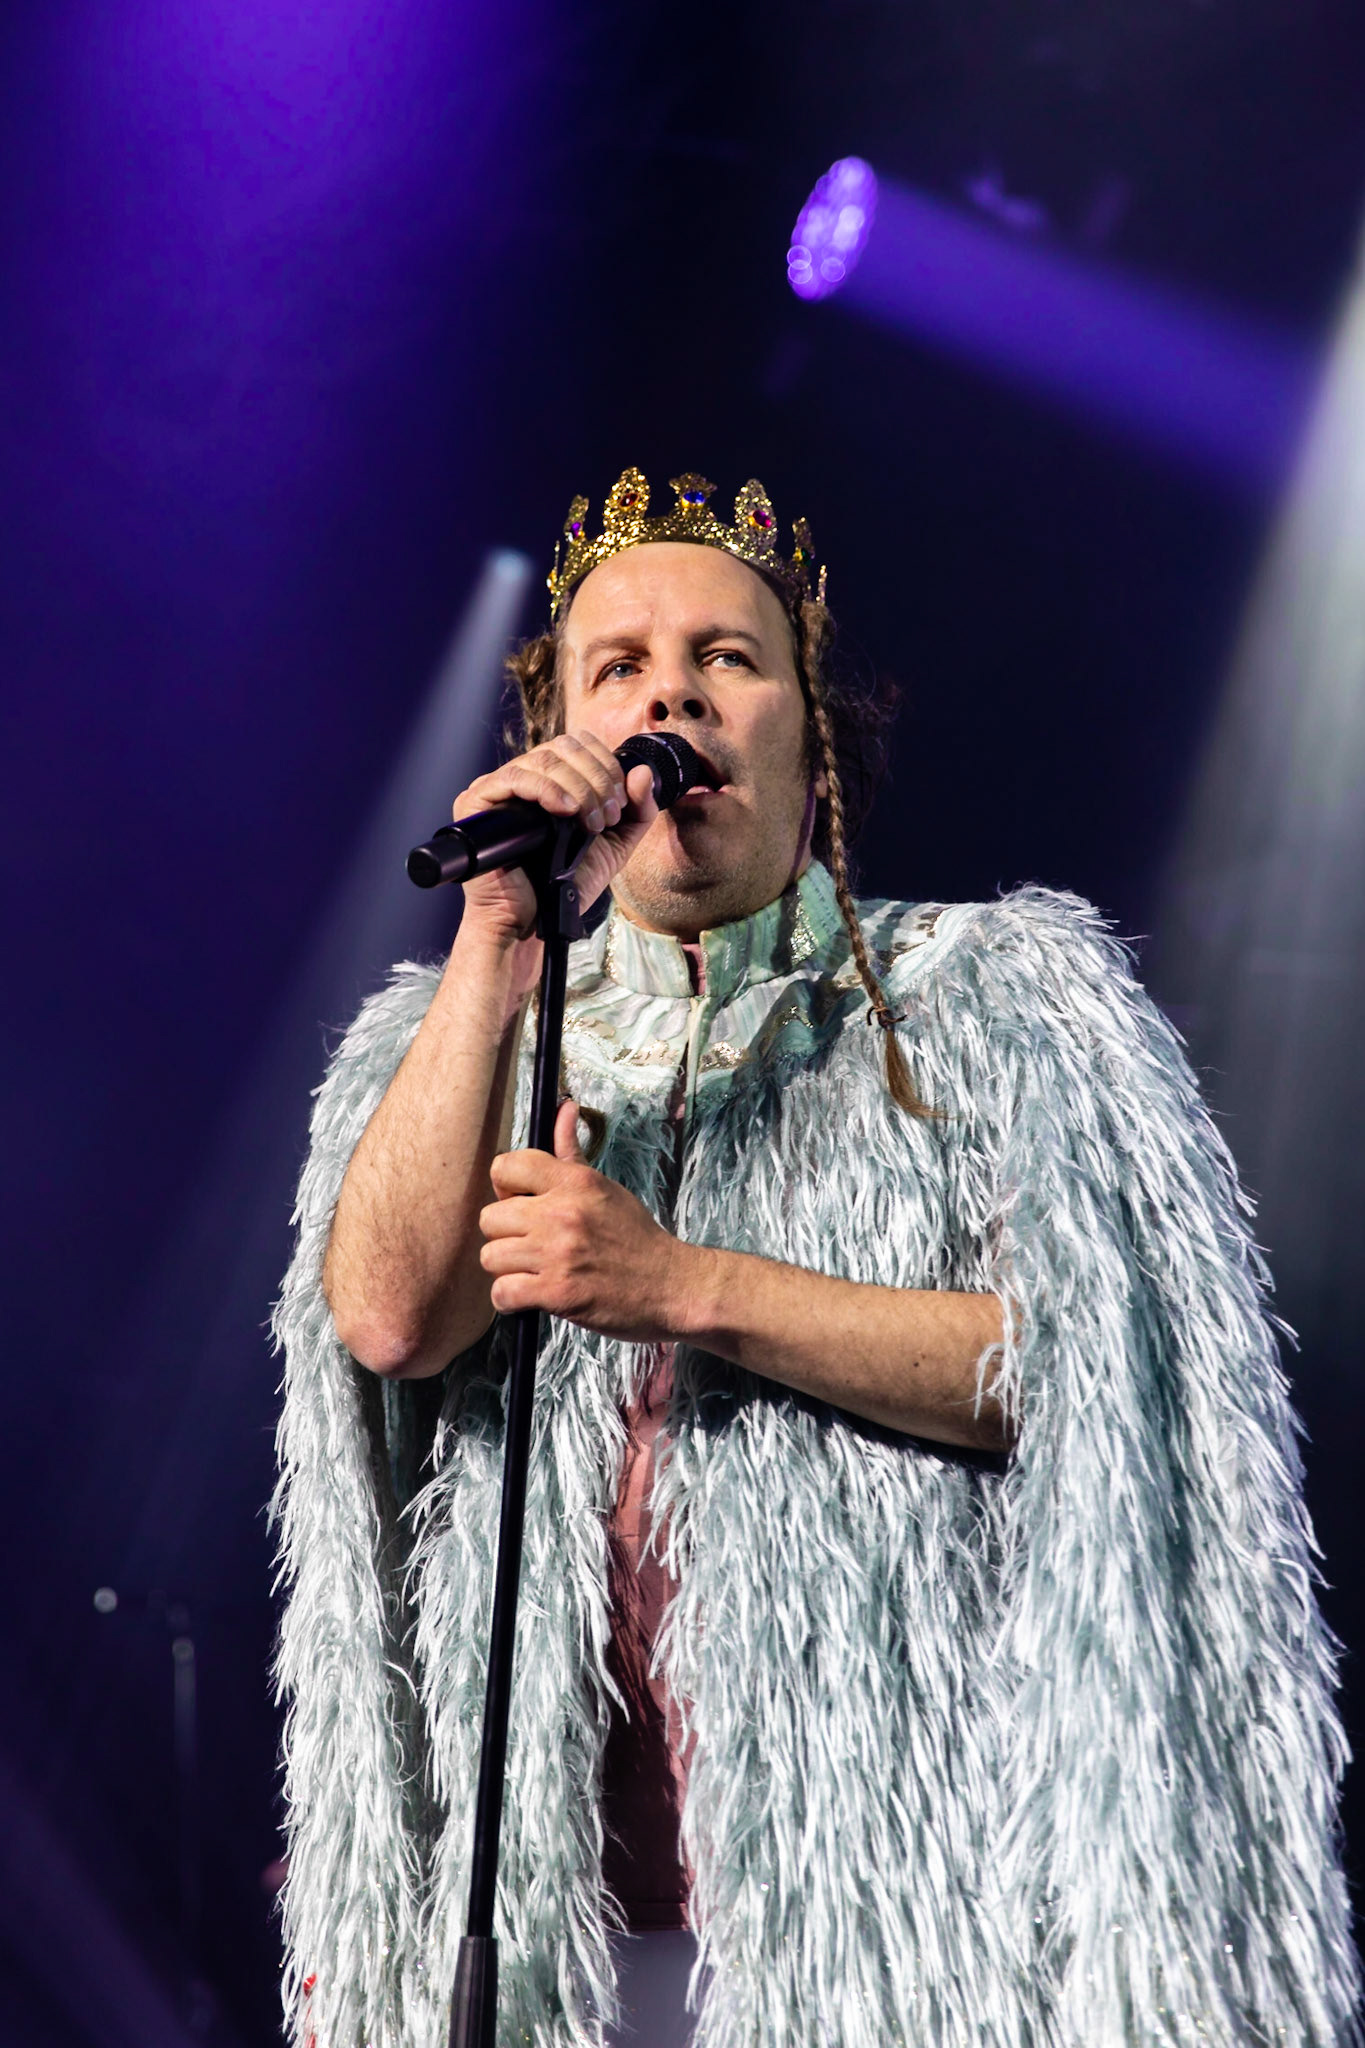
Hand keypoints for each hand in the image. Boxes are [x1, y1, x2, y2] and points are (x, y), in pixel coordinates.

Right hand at [454, 732, 658, 947]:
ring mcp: (497, 786)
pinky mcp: (477, 800)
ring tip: (591, 823)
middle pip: (564, 745)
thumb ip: (636, 811)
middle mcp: (523, 776)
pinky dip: (548, 790)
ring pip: (544, 758)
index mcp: (551, 779)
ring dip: (580, 787)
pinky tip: (566, 812)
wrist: (532, 922)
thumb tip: (642, 771)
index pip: (579, 743)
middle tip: (608, 816)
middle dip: (597, 778)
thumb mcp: (615, 846)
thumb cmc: (564, 885)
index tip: (619, 804)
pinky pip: (515, 776)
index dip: (606, 764)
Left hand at [479, 1100, 694, 1338]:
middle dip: (504, 1235)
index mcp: (574, 1183)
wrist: (669, 1284)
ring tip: (532, 1272)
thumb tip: (564, 1107)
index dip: (505, 1188)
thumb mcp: (605, 1188)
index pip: (505, 1166)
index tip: (520, 1203)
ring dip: (507, 1270)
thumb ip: (571, 1152)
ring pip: (491, 1257)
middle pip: (490, 1218)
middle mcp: (563, 1213)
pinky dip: (511, 1301)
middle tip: (529, 1245)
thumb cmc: (636, 1237)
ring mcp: (559, 1254)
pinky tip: (530, 1295)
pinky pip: (502, 1293)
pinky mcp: (558, 1293)